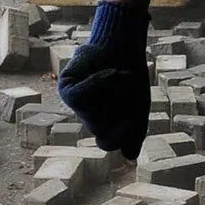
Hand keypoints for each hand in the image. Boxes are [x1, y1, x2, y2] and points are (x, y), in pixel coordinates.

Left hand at [56, 0, 151, 159]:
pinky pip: (78, 96)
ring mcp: (76, 104)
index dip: (119, 137)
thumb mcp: (138, 108)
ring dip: (110, 92)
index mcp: (106, 124)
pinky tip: (108, 72)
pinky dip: (96, 83)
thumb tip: (129, 157)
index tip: (131, 124)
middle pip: (98, 128)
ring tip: (119, 74)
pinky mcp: (66, 89)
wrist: (123, 47)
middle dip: (115, 109)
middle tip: (126, 90)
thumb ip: (135, 133)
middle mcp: (88, 117)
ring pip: (89, 113)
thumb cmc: (131, 78)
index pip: (107, 142)